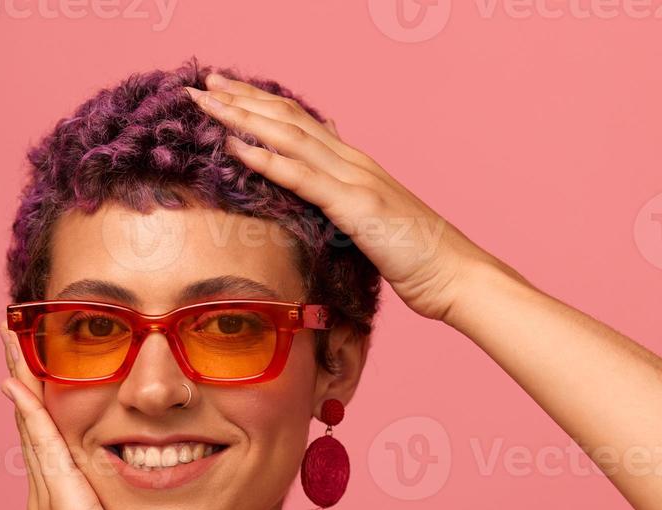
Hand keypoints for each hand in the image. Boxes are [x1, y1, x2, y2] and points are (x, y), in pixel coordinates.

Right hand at [0, 322, 162, 509]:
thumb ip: (120, 508)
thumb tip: (145, 484)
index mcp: (60, 502)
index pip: (47, 437)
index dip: (40, 398)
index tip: (35, 361)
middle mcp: (45, 496)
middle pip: (30, 422)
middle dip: (22, 376)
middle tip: (11, 332)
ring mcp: (49, 499)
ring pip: (31, 427)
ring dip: (21, 381)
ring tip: (10, 341)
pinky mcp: (62, 504)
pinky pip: (42, 449)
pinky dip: (32, 414)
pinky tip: (21, 384)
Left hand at [184, 73, 508, 324]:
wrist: (457, 276)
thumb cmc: (418, 259)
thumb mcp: (373, 225)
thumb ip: (346, 206)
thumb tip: (321, 198)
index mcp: (355, 165)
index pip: (299, 123)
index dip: (261, 104)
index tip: (227, 91)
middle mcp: (352, 162)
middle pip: (288, 119)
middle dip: (243, 98)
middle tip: (205, 80)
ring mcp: (354, 181)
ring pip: (289, 137)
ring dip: (243, 117)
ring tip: (207, 101)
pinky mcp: (355, 207)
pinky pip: (302, 178)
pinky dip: (266, 159)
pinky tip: (235, 147)